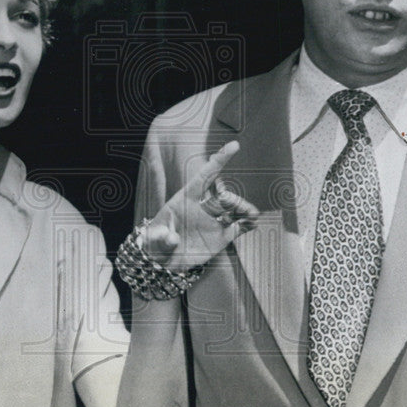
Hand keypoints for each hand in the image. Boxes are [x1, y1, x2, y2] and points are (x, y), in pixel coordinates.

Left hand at [144, 141, 258, 269]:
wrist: (164, 261)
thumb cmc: (155, 243)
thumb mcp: (154, 238)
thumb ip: (161, 236)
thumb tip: (172, 239)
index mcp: (186, 199)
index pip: (205, 176)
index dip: (219, 160)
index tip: (234, 145)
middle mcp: (202, 207)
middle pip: (223, 195)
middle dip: (231, 198)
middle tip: (229, 206)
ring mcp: (213, 221)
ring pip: (234, 208)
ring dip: (244, 209)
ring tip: (250, 215)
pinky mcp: (221, 236)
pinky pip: (239, 226)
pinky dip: (248, 222)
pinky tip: (253, 223)